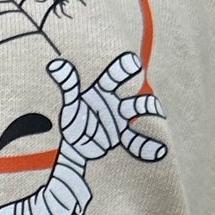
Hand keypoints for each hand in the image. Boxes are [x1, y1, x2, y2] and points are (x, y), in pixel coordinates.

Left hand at [47, 51, 166, 167]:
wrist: (74, 144)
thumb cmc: (73, 119)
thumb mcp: (70, 104)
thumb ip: (67, 84)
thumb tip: (56, 65)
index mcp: (103, 90)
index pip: (116, 75)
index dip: (125, 68)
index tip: (133, 64)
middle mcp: (115, 102)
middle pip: (133, 96)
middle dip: (142, 98)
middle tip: (148, 101)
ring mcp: (120, 119)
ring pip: (139, 111)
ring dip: (148, 111)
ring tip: (155, 114)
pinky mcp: (121, 137)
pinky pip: (136, 140)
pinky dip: (146, 145)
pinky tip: (159, 150)